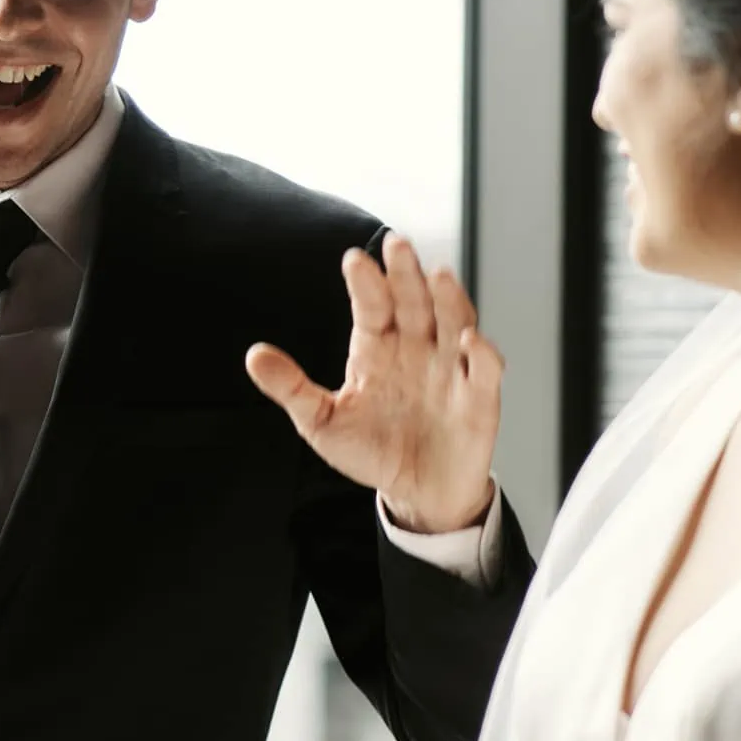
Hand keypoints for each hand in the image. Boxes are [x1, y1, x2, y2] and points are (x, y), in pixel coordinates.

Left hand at [245, 235, 502, 532]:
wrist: (418, 494)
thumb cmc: (373, 453)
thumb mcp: (322, 423)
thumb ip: (291, 388)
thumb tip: (255, 357)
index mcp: (377, 349)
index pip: (372, 306)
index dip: (365, 284)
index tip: (354, 262)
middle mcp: (416, 349)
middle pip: (413, 302)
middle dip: (406, 274)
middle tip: (398, 245)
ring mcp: (450, 369)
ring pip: (452, 322)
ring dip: (447, 298)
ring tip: (437, 276)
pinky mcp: (478, 397)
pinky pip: (485, 369)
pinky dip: (482, 353)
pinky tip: (468, 339)